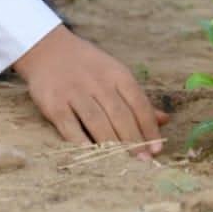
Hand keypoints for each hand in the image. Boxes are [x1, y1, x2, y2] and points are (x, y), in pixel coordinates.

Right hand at [13, 26, 166, 156]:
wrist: (47, 49)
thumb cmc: (87, 66)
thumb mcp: (115, 73)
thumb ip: (137, 98)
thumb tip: (164, 120)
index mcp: (117, 73)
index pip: (138, 103)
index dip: (149, 128)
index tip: (157, 148)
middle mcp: (97, 82)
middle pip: (120, 115)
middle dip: (134, 140)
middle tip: (144, 161)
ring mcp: (74, 92)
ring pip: (98, 122)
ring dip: (113, 145)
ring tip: (125, 162)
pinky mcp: (54, 104)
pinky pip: (70, 128)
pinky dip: (82, 143)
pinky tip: (94, 155)